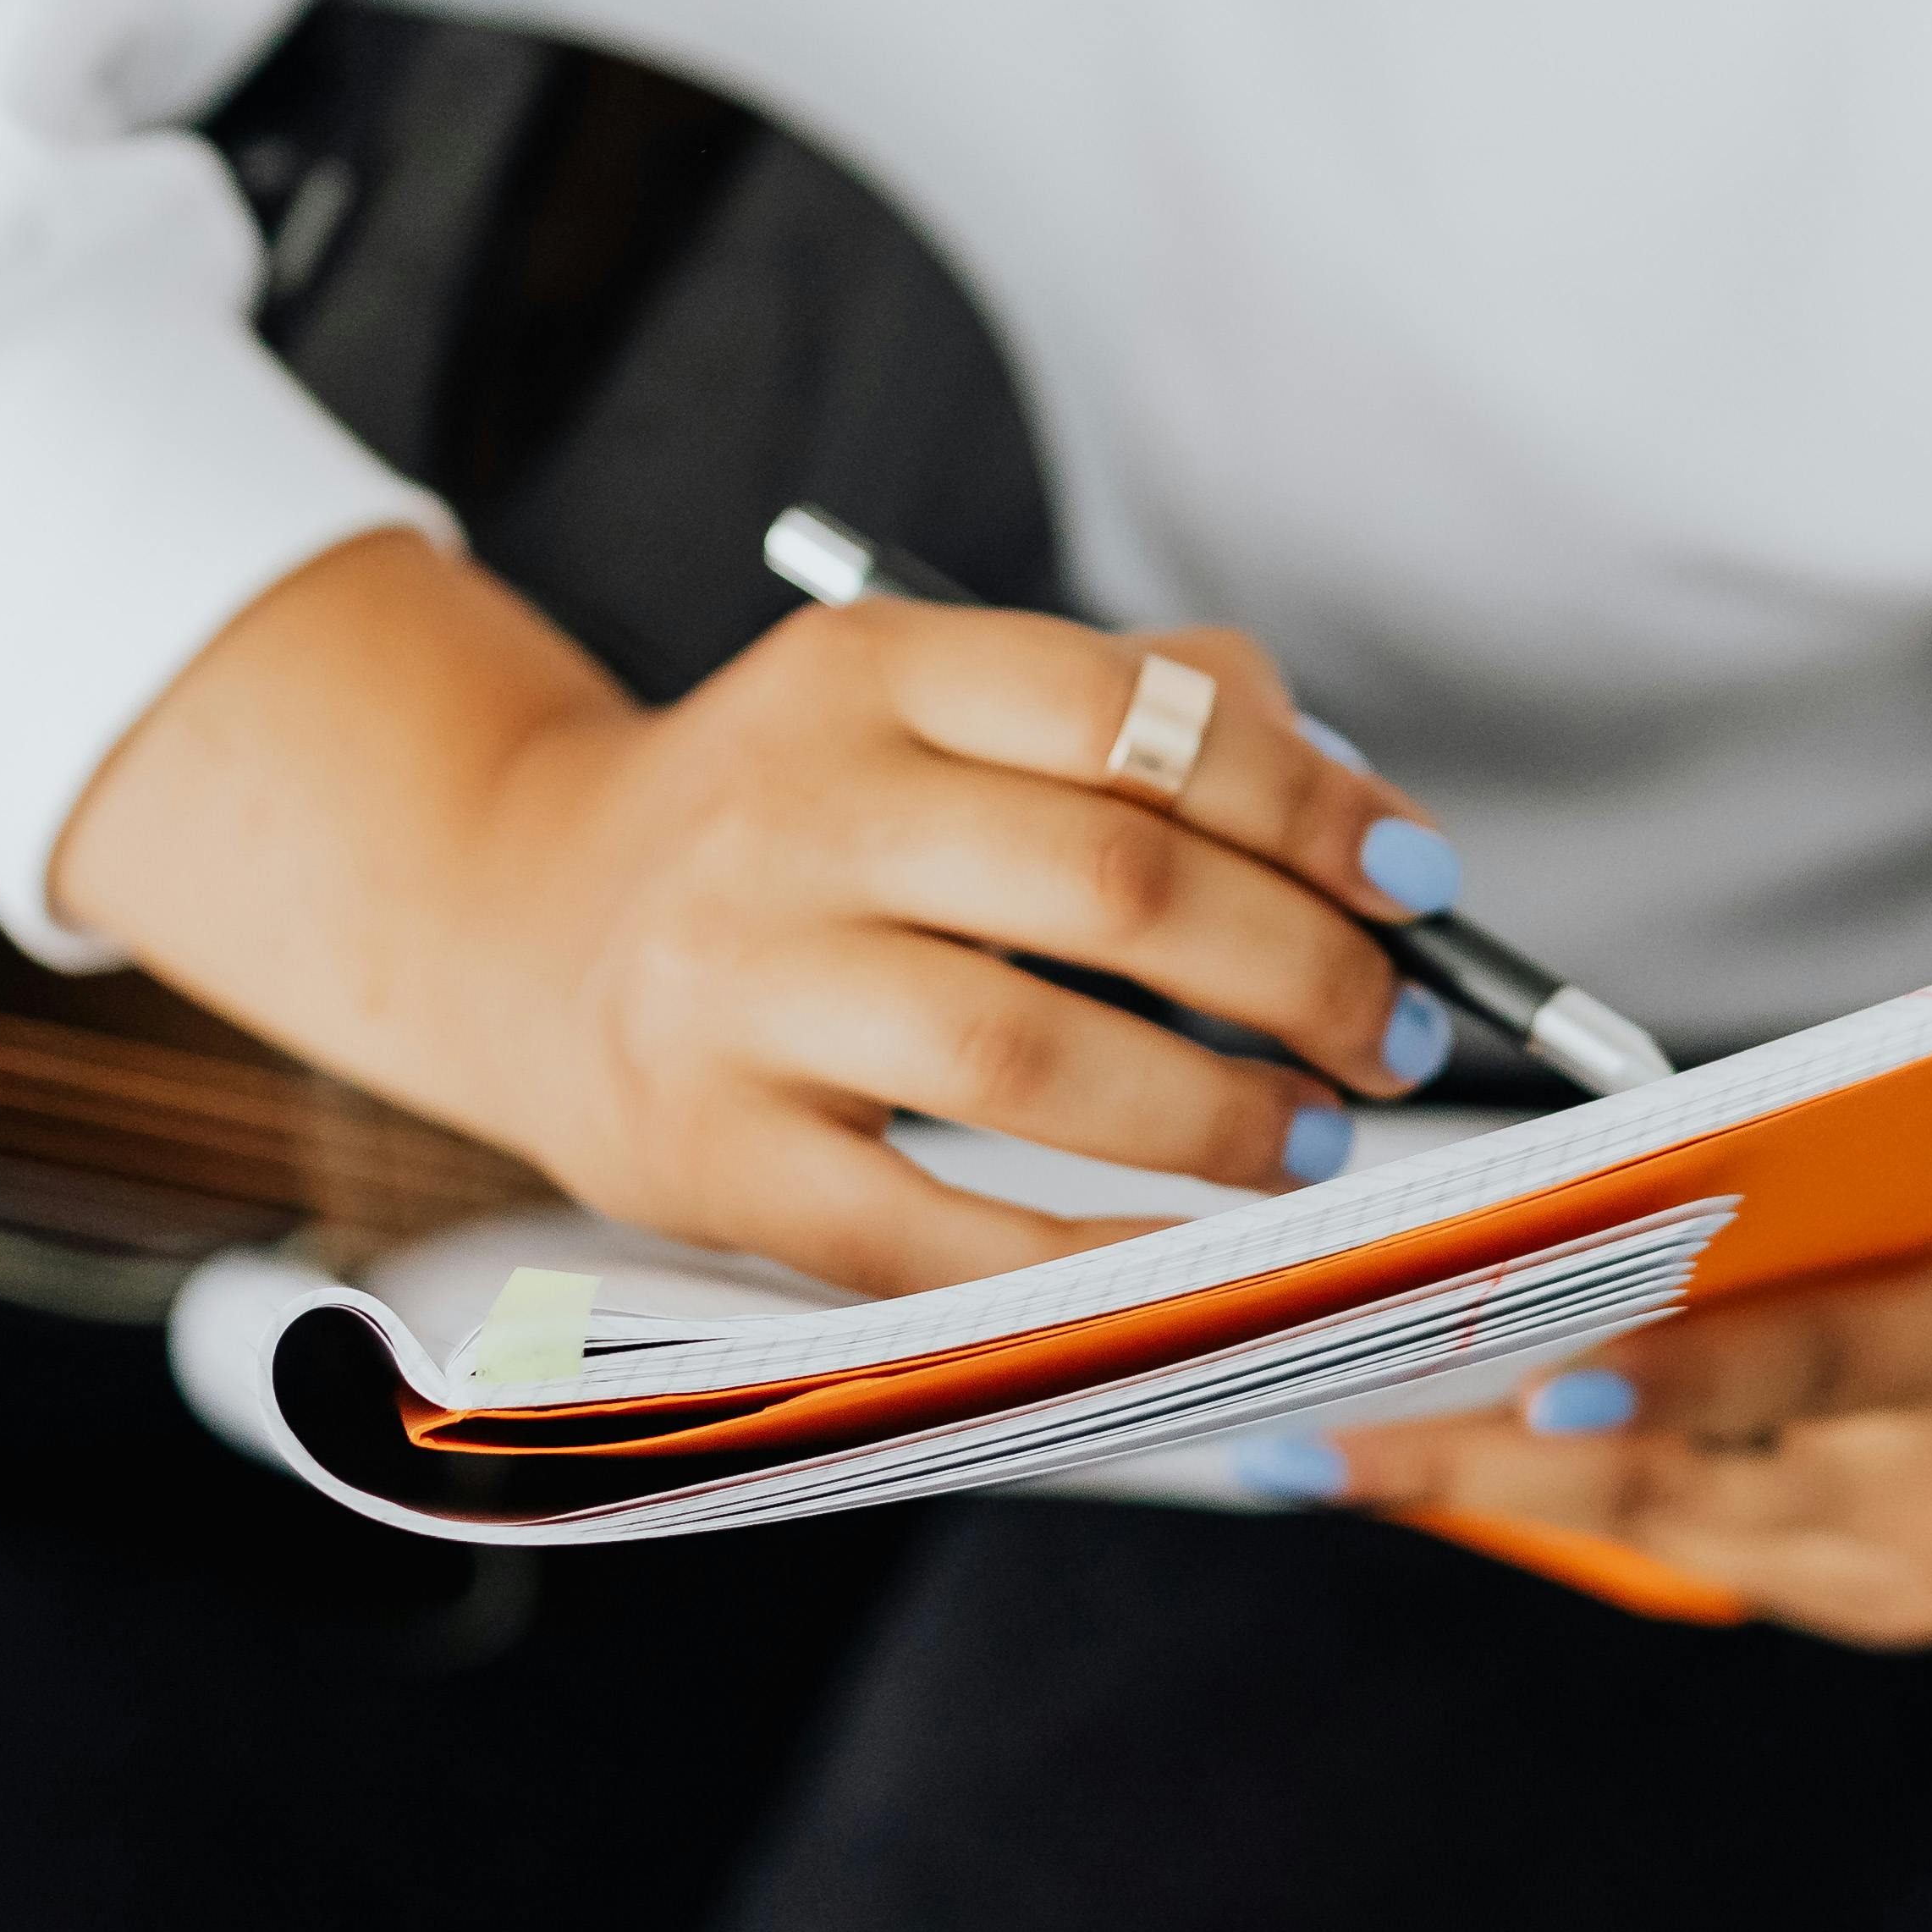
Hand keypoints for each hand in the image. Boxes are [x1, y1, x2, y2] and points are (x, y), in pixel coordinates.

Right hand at [52, 529, 1463, 1294]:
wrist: (516, 922)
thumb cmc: (800, 825)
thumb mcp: (928, 709)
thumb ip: (1142, 714)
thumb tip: (1360, 806)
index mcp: (868, 671)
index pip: (1128, 712)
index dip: (1304, 800)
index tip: (1415, 883)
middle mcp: (790, 813)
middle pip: (1108, 886)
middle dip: (1304, 973)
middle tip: (1400, 1038)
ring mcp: (737, 990)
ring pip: (1026, 1062)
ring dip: (1216, 1117)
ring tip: (1315, 1143)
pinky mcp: (708, 1152)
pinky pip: (933, 1234)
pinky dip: (1093, 1260)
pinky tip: (1195, 1260)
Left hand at [1309, 1101, 1931, 1646]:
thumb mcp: (1929, 1169)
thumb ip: (1772, 1213)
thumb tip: (1540, 1233)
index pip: (1811, 1358)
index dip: (1669, 1377)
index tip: (1526, 1382)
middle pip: (1686, 1477)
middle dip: (1482, 1452)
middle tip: (1308, 1428)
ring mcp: (1926, 1579)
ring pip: (1667, 1527)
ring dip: (1495, 1485)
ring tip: (1322, 1445)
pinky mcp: (1898, 1615)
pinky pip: (1710, 1554)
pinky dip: (1589, 1503)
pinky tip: (1448, 1472)